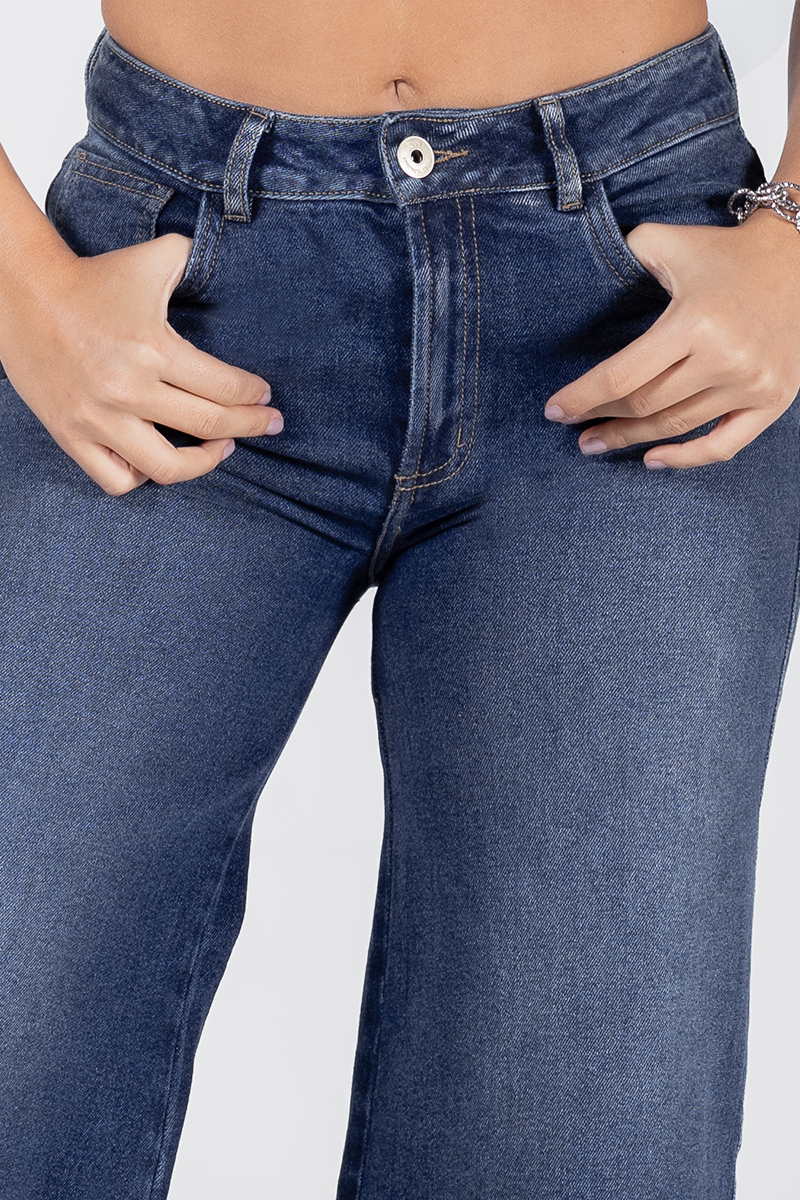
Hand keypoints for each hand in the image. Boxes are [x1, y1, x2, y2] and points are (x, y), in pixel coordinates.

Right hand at [0, 233, 282, 494]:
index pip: (224, 388)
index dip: (254, 397)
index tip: (266, 398)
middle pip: (208, 426)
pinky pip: (117, 480)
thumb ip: (197, 258)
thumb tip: (234, 264)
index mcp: (152, 349)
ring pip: (168, 467)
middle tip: (268, 424)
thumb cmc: (95, 278)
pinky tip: (160, 458)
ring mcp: (97, 419)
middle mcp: (127, 390)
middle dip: (250, 426)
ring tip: (221, 447)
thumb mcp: (155, 257)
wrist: (23, 292)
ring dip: (205, 463)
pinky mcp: (71, 436)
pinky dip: (142, 477)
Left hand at [544, 208, 799, 467]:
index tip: (554, 411)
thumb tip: (585, 272)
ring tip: (599, 442)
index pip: (623, 376)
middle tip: (575, 430)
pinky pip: (723, 446)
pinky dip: (685, 459)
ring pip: (675, 427)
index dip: (583, 398)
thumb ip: (627, 253)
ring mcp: (751, 384)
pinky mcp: (772, 400)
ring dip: (631, 439)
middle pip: (645, 406)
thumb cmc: (725, 253)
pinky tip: (651, 459)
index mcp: (694, 323)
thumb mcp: (670, 240)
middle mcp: (725, 359)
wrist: (799, 258)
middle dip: (602, 420)